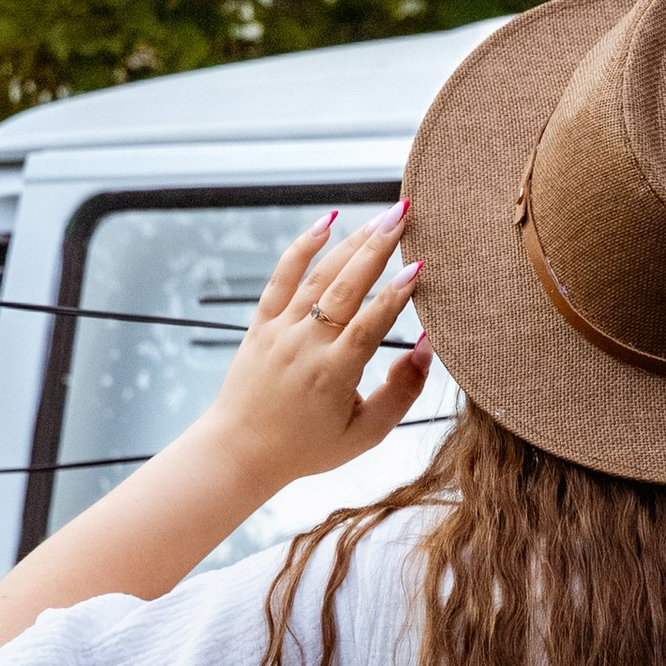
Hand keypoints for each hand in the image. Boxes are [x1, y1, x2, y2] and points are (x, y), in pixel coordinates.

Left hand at [198, 206, 430, 496]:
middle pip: (347, 286)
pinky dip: (302, 247)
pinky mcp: (261, 324)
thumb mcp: (365, 435)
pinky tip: (326, 221)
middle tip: (405, 214)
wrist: (240, 451)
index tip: (420, 265)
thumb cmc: (306, 448)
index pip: (372, 324)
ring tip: (382, 217)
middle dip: (379, 246)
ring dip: (352, 241)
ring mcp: (280, 330)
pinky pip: (281, 277)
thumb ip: (400, 393)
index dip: (398, 294)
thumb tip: (425, 349)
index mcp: (334, 374)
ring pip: (320, 275)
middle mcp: (306, 345)